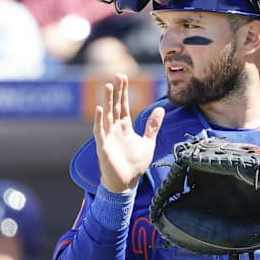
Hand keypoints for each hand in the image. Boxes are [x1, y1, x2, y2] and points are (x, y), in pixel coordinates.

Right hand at [93, 73, 164, 192]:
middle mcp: (114, 130)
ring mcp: (108, 137)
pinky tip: (99, 109)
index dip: (123, 92)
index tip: (123, 77)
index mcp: (124, 128)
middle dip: (116, 91)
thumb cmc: (135, 164)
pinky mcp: (103, 146)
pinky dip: (99, 121)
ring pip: (107, 115)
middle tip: (117, 75)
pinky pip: (100, 131)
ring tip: (107, 86)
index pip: (123, 106)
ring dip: (107, 101)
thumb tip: (161, 109)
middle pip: (115, 106)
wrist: (126, 183)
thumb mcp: (148, 142)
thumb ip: (153, 126)